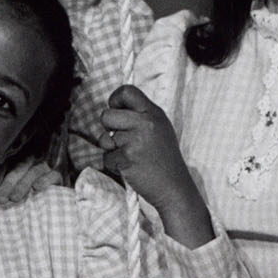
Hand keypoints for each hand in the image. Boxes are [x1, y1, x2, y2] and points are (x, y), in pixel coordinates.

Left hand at [0, 160, 60, 207]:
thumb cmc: (32, 181)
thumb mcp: (17, 177)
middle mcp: (33, 157)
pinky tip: (37, 188)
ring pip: (34, 172)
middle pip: (19, 167)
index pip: (8, 162)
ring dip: (23, 185)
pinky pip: (52, 175)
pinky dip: (45, 181)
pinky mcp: (59, 173)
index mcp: (21, 156)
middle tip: (0, 199)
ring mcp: (47, 164)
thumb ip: (4, 176)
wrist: (59, 182)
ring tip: (14, 198)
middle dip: (8, 183)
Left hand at [101, 88, 212, 247]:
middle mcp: (145, 123)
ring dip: (112, 150)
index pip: (127, 91)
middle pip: (106, 115)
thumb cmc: (164, 158)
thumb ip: (140, 116)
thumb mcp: (159, 128)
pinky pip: (106, 158)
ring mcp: (135, 141)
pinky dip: (114, 165)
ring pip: (104, 139)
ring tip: (130, 156)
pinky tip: (131, 168)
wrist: (174, 186)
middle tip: (121, 139)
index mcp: (153, 113)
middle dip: (108, 128)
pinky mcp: (127, 158)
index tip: (115, 110)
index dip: (114, 99)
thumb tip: (114, 108)